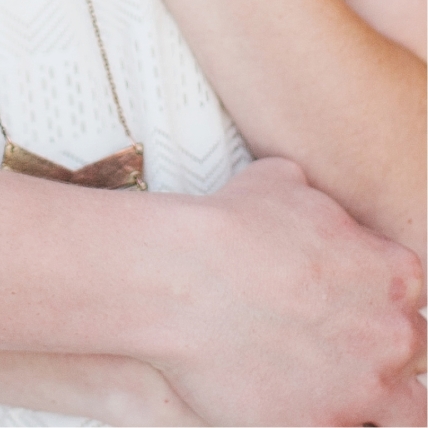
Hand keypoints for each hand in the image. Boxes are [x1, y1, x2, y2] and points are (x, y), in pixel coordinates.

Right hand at [153, 158, 425, 426]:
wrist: (181, 278)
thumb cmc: (228, 224)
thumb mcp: (282, 181)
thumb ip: (321, 206)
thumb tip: (316, 207)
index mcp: (395, 273)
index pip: (412, 297)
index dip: (374, 299)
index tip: (343, 302)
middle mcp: (392, 335)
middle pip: (415, 352)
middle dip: (380, 350)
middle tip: (333, 343)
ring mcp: (363, 389)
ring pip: (408, 416)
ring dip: (377, 403)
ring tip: (329, 388)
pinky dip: (322, 418)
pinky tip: (291, 402)